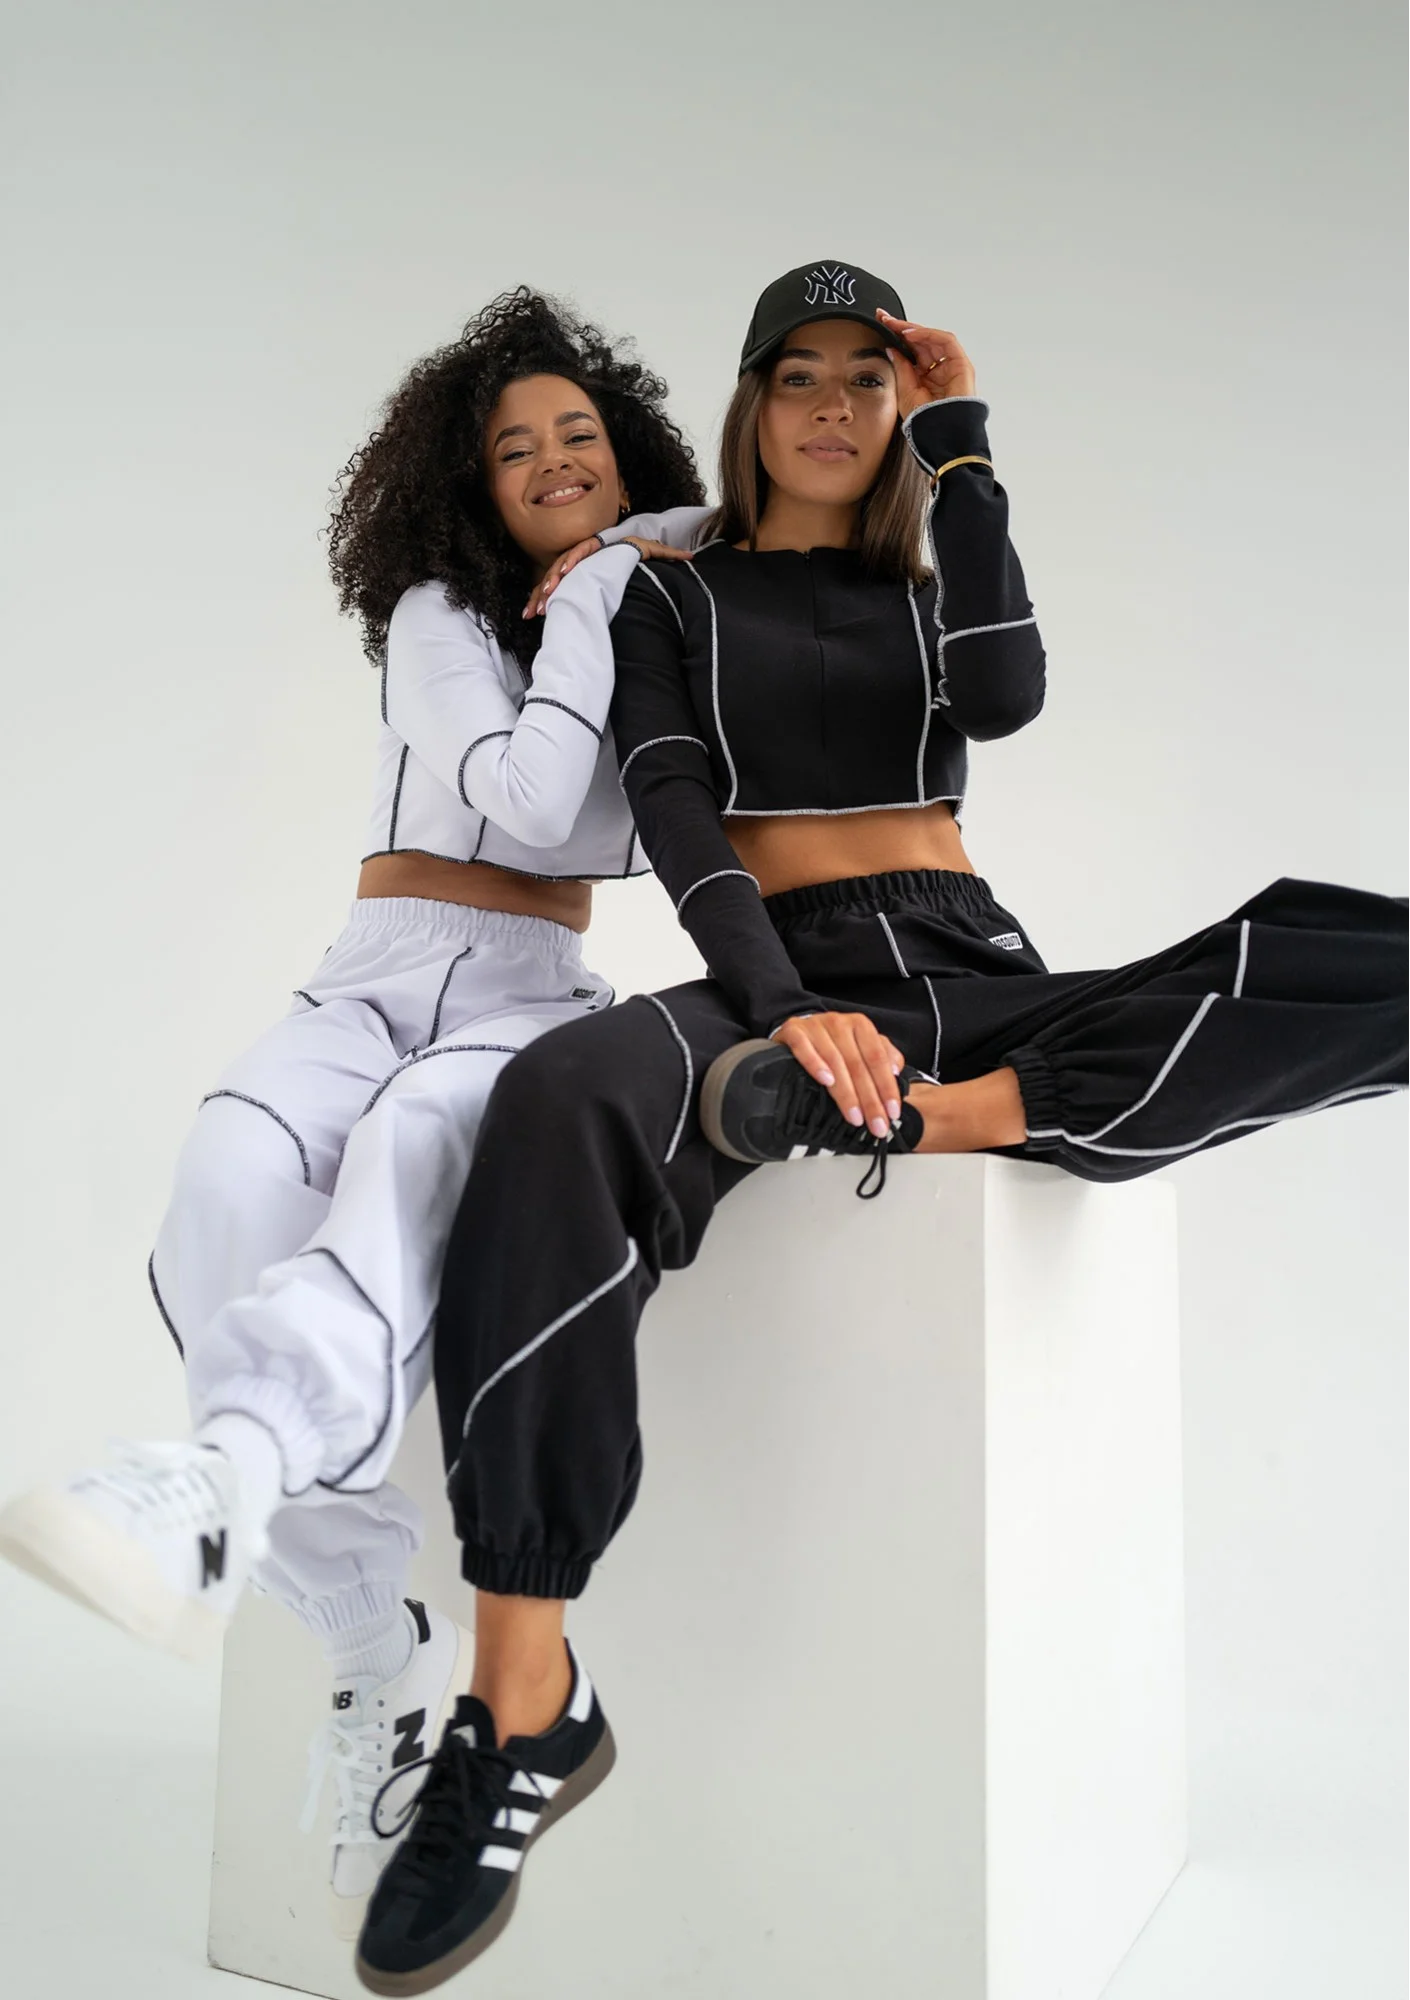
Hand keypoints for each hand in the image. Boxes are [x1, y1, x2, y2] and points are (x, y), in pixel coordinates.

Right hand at [522, 536, 692, 618]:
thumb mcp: (652, 551)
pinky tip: (528, 615)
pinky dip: (536, 601)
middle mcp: (580, 559)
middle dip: (550, 582)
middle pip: (560, 568)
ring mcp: (570, 572)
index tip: (564, 573)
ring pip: (549, 581)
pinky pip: (546, 591)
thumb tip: (692, 556)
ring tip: (534, 612)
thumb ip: (670, 553)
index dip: (571, 562)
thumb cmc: (635, 553)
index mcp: (596, 550)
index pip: (580, 552)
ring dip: (540, 595)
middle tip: (546, 597)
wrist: (620, 554)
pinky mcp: (565, 584)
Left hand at [522, 537, 604, 618]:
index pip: (545, 588)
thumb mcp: (588, 593)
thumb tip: (566, 622)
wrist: (627, 553)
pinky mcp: (590, 545)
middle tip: (540, 608)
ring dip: (553, 577)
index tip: (528, 615)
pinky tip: (567, 570)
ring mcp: (577, 554)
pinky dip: (572, 560)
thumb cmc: (608, 575)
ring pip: (560, 564)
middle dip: (542, 594)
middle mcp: (568, 565)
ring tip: (549, 590)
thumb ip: (575, 602)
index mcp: (565, 577)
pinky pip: (579, 551)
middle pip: (549, 577)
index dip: (535, 601)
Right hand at [770, 1011, 906, 1139]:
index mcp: (860, 1026)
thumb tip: (896, 1070)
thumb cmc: (833, 1043)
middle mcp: (839, 1023)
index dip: (886, 1086)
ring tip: (855, 1117)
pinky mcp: (793, 1031)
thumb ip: (883, 1055)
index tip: (892, 1112)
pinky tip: (826, 1082)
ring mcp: (815, 1026)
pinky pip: (804, 1048)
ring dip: (846, 1092)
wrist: (797, 1029)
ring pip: (834, 1061)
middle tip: (876, 1124)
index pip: (877, 1058)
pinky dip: (815, 1064)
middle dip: (870, 1099)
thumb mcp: (861, 1045)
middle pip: (858, 1065)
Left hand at [876, 309, 976, 419]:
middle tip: (884, 317)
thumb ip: (900, 368)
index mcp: (925, 376)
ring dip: (913, 329)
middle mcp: (939, 369)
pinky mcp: (962, 364)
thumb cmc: (925, 420)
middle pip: (921, 341)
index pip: (912, 350)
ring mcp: (951, 366)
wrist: (942, 434)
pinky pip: (946, 341)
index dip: (897, 337)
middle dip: (902, 328)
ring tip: (895, 325)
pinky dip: (928, 335)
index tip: (880, 325)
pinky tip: (911, 334)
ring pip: (933, 338)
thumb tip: (892, 348)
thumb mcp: (905, 390)